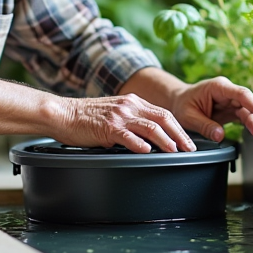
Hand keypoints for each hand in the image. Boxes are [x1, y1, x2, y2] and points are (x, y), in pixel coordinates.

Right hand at [53, 94, 196, 153]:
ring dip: (166, 140)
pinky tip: (147, 151)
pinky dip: (139, 143)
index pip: (163, 113)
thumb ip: (131, 121)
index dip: (179, 128)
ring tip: (175, 152)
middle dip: (179, 135)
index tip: (187, 141)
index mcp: (132, 101)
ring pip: (150, 127)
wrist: (64, 114)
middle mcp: (129, 105)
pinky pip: (128, 135)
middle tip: (189, 149)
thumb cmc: (87, 118)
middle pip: (163, 119)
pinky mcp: (107, 127)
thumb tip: (147, 139)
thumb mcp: (114, 113)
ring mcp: (119, 115)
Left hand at [168, 77, 252, 142]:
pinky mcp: (230, 110)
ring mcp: (230, 101)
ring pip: (247, 111)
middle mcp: (227, 92)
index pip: (241, 94)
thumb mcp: (188, 116)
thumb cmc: (182, 105)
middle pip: (247, 103)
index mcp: (218, 87)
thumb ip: (204, 125)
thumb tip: (220, 135)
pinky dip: (250, 124)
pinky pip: (243, 117)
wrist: (178, 102)